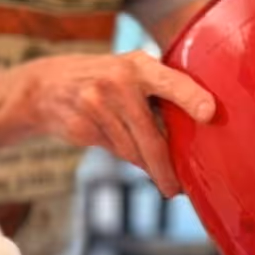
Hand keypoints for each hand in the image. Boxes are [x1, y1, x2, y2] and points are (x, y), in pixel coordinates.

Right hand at [24, 53, 213, 196]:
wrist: (46, 85)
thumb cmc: (105, 79)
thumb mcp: (130, 71)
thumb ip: (157, 92)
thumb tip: (194, 129)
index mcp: (138, 65)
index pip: (170, 81)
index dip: (190, 97)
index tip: (209, 113)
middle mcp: (117, 83)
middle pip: (151, 138)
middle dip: (166, 169)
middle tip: (178, 189)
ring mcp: (95, 105)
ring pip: (132, 152)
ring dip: (149, 167)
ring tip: (162, 177)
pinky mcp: (80, 127)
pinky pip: (115, 152)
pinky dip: (127, 157)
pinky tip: (131, 154)